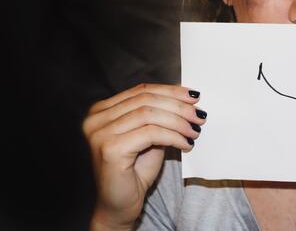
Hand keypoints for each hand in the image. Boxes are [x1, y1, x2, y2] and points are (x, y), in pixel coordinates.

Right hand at [82, 83, 206, 229]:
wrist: (120, 205)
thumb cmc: (135, 171)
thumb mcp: (149, 135)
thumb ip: (159, 115)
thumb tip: (187, 98)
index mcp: (102, 110)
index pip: (142, 91)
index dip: (171, 91)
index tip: (195, 96)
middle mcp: (96, 119)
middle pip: (146, 100)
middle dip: (178, 106)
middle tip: (199, 116)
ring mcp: (100, 133)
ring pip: (150, 115)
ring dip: (179, 122)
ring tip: (195, 131)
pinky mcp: (110, 148)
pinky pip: (151, 133)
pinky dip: (173, 137)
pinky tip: (186, 144)